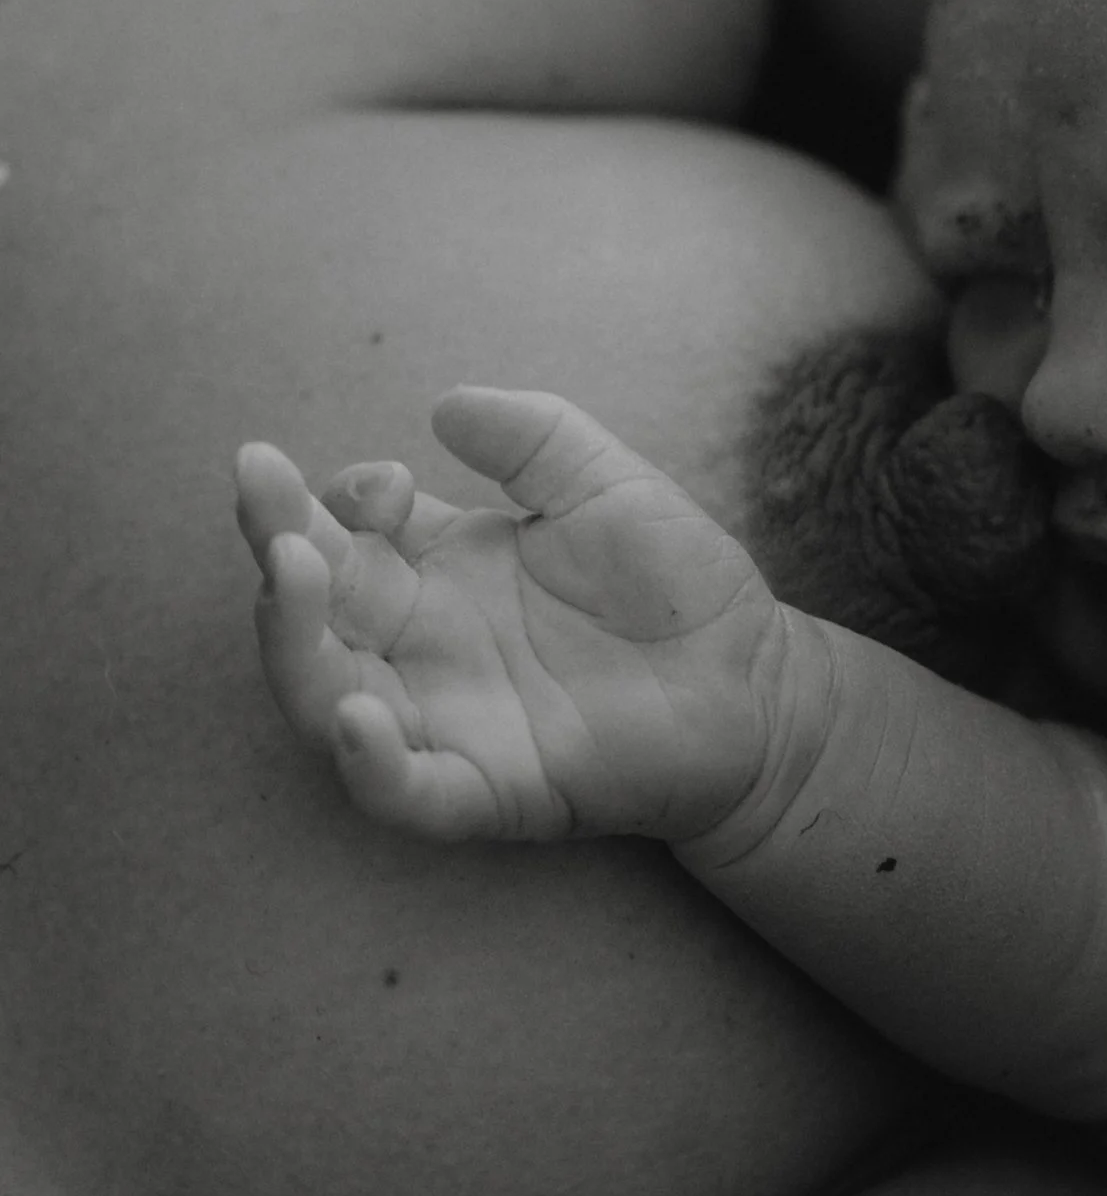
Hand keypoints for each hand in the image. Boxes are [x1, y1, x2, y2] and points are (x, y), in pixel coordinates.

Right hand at [236, 387, 801, 844]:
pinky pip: (406, 791)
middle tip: (260, 491)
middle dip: (276, 546)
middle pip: (312, 605)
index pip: (342, 531)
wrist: (756, 679)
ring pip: (328, 695)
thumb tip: (445, 404)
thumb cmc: (675, 585)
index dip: (336, 497)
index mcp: (438, 569)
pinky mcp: (491, 789)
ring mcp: (446, 719)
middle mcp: (422, 645)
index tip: (386, 481)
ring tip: (289, 576)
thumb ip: (533, 438)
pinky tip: (355, 718)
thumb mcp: (605, 484)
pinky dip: (370, 763)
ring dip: (292, 640)